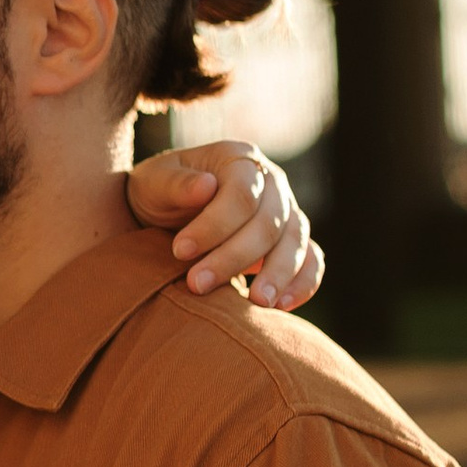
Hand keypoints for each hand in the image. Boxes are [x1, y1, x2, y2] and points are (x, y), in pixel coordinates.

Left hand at [126, 138, 322, 312]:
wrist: (168, 211)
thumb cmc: (160, 193)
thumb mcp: (155, 182)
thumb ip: (176, 184)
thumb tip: (205, 187)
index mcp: (240, 160)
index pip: (241, 194)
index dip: (214, 225)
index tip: (180, 251)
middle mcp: (272, 183)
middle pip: (268, 223)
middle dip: (234, 258)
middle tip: (197, 284)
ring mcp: (287, 212)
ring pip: (295, 243)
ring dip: (277, 275)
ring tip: (255, 303)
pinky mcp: (292, 242)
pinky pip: (311, 261)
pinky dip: (303, 284)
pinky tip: (282, 307)